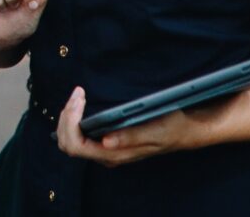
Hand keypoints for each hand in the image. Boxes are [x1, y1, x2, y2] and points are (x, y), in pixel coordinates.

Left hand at [55, 86, 200, 167]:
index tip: (80, 98)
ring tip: (78, 96)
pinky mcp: (106, 142)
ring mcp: (105, 149)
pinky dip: (74, 118)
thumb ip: (130, 137)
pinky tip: (82, 104)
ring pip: (70, 139)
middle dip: (66, 117)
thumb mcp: (154, 131)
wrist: (183, 132)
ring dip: (68, 116)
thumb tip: (105, 142)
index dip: (71, 121)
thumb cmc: (171, 129)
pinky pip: (79, 134)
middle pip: (67, 143)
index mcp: (115, 154)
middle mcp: (106, 155)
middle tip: (78, 93)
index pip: (76, 145)